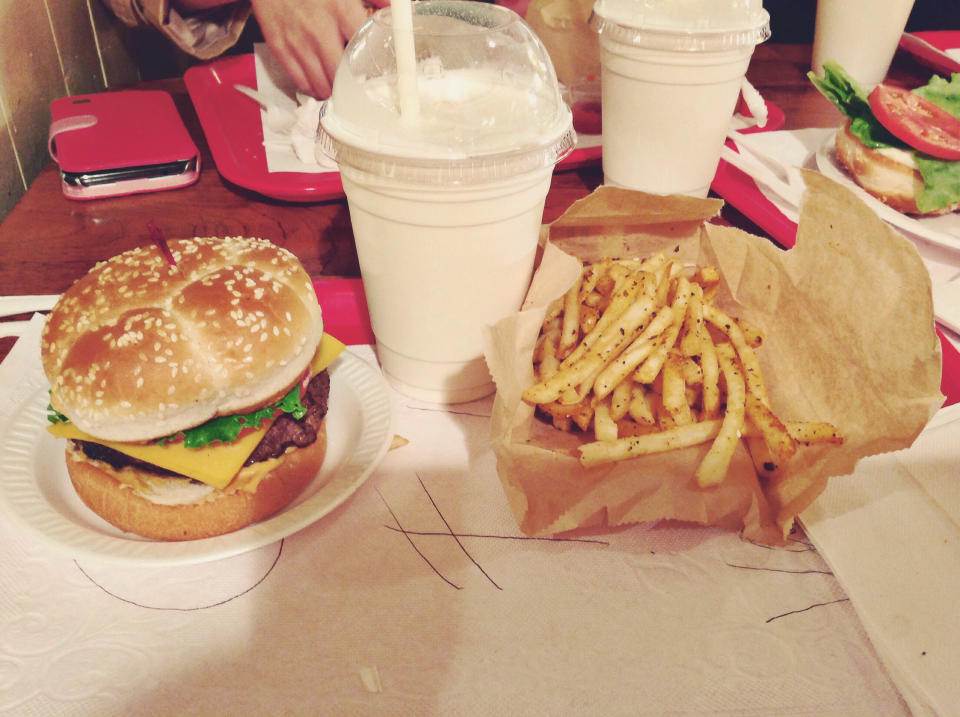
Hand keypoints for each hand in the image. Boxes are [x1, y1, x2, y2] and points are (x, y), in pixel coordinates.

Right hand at [250, 0, 387, 98]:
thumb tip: (391, 7)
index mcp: (341, 10)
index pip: (365, 50)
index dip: (372, 68)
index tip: (376, 76)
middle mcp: (320, 30)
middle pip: (342, 75)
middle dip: (351, 86)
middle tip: (356, 89)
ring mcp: (297, 40)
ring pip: (321, 83)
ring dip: (332, 92)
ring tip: (338, 91)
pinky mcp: (278, 45)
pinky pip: (299, 79)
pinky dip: (311, 87)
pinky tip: (318, 85)